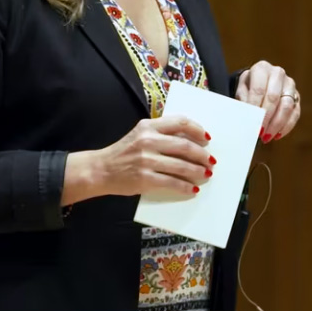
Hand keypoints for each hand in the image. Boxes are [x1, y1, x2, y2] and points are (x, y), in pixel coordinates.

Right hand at [86, 114, 214, 198]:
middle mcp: (148, 140)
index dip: (198, 129)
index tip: (207, 138)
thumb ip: (160, 134)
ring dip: (198, 171)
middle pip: (185, 145)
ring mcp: (146, 160)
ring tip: (206, 174)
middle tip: (211, 161)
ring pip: (181, 165)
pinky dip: (185, 186)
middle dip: (202, 155)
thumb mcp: (139, 135)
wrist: (100, 170)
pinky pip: (172, 182)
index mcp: (148, 126)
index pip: (180, 122)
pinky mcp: (144, 178)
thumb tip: (191, 141)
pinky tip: (192, 189)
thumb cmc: (123, 153)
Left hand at [235, 61, 300, 142]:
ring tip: (266, 137)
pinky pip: (295, 113)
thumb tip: (247, 119)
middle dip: (266, 117)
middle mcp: (278, 73)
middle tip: (259, 132)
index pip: (258, 89)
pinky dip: (286, 126)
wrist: (257, 83)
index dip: (255, 108)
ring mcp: (289, 84)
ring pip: (287, 105)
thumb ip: (243, 103)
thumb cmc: (247, 88)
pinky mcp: (297, 97)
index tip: (251, 123)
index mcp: (261, 69)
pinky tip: (276, 135)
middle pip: (274, 97)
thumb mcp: (241, 91)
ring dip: (276, 124)